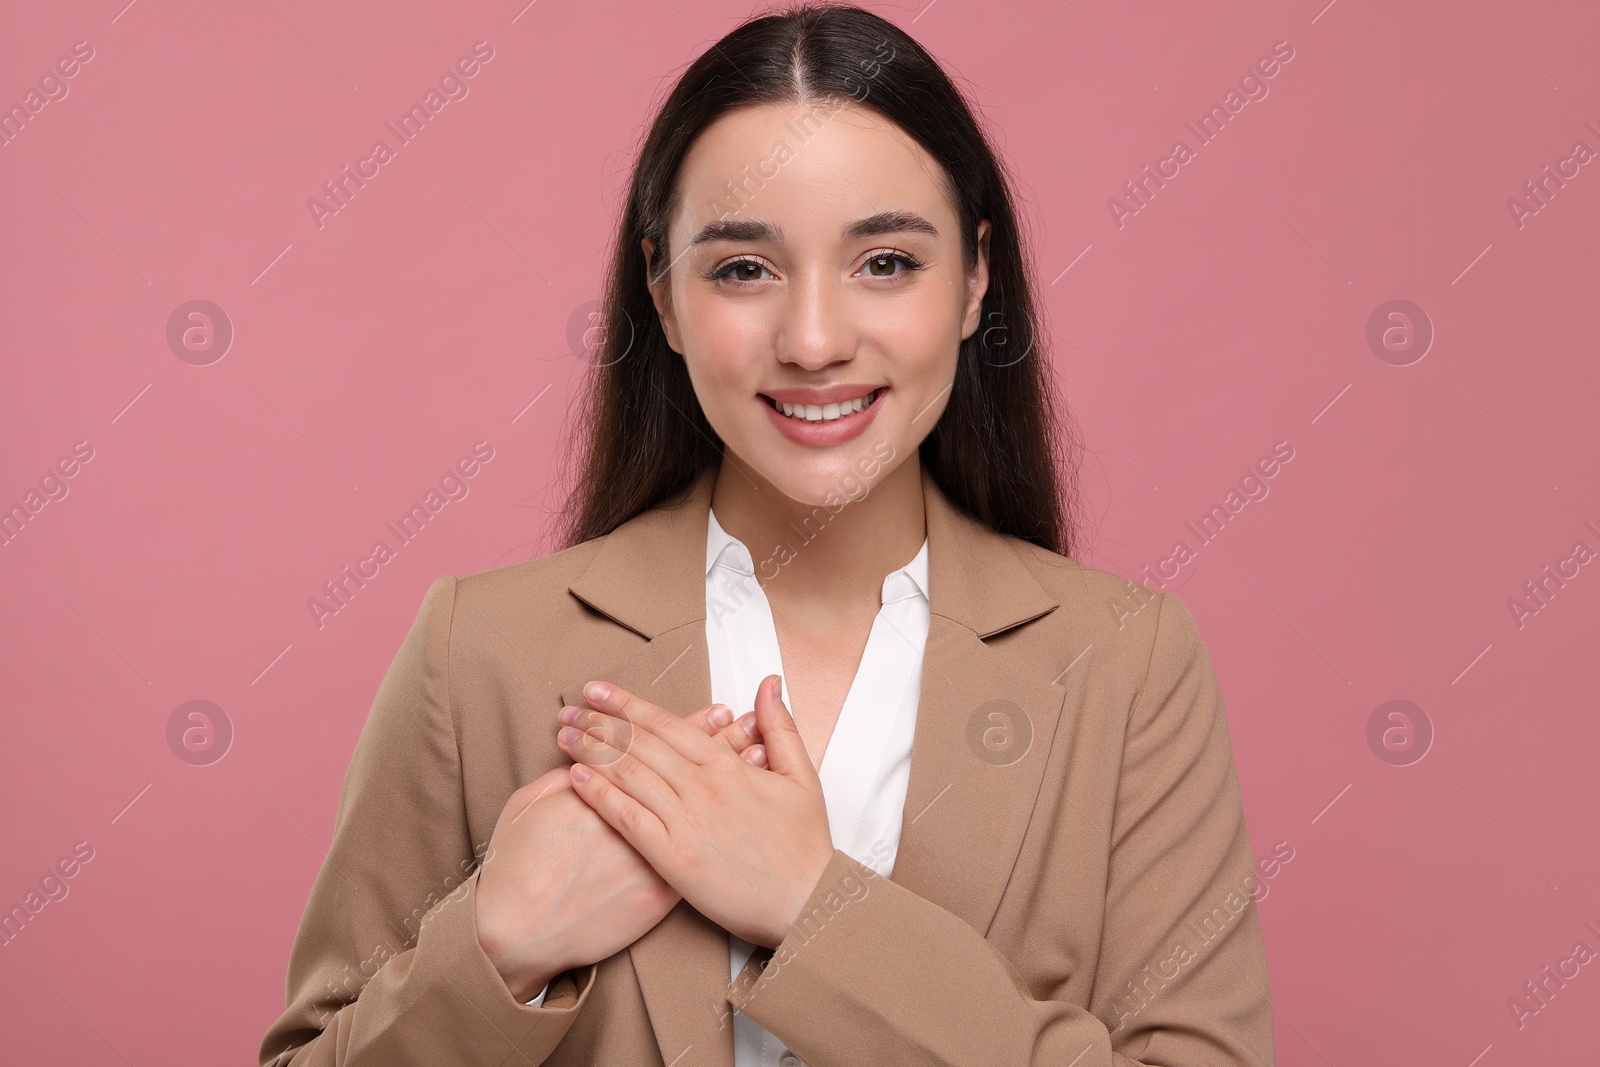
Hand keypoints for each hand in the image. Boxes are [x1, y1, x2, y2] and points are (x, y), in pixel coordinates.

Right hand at [475, 702, 766, 999]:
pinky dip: (726, 821)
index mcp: (603, 786)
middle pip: (682, 767)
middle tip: (734, 715)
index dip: (681, 725)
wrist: (519, 932)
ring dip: (726, 770)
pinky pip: (702, 848)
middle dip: (713, 737)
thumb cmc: (514, 868)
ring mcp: (650, 853)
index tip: (709, 709)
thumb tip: (583, 756)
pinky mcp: (660, 890)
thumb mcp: (526, 805)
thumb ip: (561, 775)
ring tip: (749, 744)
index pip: (650, 745)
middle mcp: (633, 814)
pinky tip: (744, 801)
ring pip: (698, 802)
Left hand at [557, 675, 834, 948]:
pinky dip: (601, 796)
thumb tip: (769, 682)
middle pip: (640, 744)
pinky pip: (629, 819)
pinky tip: (576, 779)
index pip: (667, 724)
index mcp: (729, 765)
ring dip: (592, 751)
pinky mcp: (675, 859)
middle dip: (599, 722)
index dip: (628, 704)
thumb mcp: (802, 776)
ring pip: (629, 775)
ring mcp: (688, 822)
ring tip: (563, 735)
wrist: (809, 903)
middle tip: (568, 709)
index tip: (597, 690)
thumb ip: (780, 726)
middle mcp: (704, 787)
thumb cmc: (806, 845)